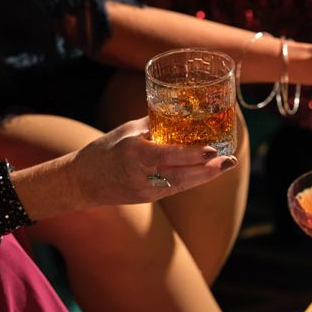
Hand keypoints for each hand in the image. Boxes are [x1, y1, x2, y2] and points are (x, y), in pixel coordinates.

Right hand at [67, 117, 236, 207]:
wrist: (81, 182)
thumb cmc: (103, 150)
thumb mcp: (125, 131)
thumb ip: (153, 124)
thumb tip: (178, 112)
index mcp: (132, 152)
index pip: (167, 155)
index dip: (192, 154)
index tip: (212, 149)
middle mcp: (140, 173)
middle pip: (180, 174)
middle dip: (208, 169)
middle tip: (230, 160)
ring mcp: (145, 190)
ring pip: (182, 184)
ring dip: (205, 175)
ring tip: (226, 165)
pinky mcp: (148, 198)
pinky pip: (176, 189)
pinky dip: (193, 180)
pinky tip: (209, 172)